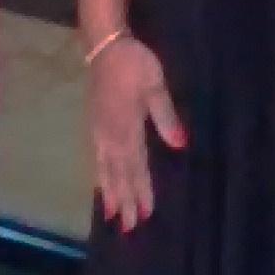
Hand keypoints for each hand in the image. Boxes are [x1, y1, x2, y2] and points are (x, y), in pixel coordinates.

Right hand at [87, 36, 183, 229]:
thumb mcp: (155, 86)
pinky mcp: (94, 125)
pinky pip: (96, 158)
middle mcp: (110, 135)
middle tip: (129, 228)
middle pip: (119, 173)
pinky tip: (101, 185)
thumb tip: (181, 145)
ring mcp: (99, 131)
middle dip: (125, 200)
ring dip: (110, 192)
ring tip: (112, 215)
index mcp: (127, 127)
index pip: (136, 166)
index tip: (145, 213)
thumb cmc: (134, 63)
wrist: (104, 46)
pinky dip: (99, 175)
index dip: (141, 190)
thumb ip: (166, 117)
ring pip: (105, 169)